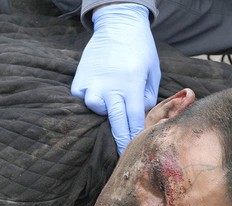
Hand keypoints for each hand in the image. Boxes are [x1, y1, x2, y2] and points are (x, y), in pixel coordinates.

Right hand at [71, 3, 160, 154]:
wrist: (118, 24)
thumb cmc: (140, 49)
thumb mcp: (152, 72)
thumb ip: (147, 98)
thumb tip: (139, 117)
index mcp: (131, 85)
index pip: (134, 121)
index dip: (135, 138)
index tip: (136, 150)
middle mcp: (110, 87)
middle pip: (115, 124)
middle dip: (120, 142)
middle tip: (123, 155)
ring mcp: (92, 84)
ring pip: (95, 111)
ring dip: (103, 114)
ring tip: (109, 109)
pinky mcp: (79, 80)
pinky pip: (83, 99)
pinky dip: (90, 100)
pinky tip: (98, 94)